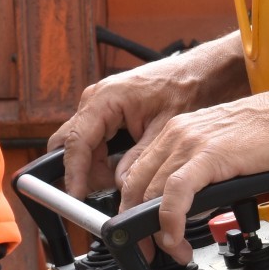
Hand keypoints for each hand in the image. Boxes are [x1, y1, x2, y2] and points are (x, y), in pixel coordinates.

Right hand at [47, 36, 244, 197]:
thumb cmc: (183, 89)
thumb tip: (121, 185)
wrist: (198, 73)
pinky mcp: (106, 111)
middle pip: (71, 143)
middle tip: (99, 192)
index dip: (74, 173)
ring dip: (94, 166)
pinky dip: (101, 158)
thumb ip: (139, 159)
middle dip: (81, 170)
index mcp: (105, 98)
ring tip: (118, 182)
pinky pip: (93, 140)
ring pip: (81, 144)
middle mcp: (96, 99)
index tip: (77, 196)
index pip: (77, 141)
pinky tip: (120, 169)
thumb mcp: (163, 129)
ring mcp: (99, 104)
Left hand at [113, 90, 268, 261]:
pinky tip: (174, 238)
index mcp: (176, 131)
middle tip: (152, 251)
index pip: (136, 173)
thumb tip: (185, 206)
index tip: (140, 233)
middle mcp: (177, 134)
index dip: (132, 209)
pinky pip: (176, 192)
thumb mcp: (218, 148)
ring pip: (151, 192)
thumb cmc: (267, 132)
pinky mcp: (210, 155)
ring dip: (157, 232)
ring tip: (174, 251)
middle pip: (136, 185)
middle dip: (138, 226)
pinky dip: (169, 220)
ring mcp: (191, 142)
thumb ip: (196, 170)